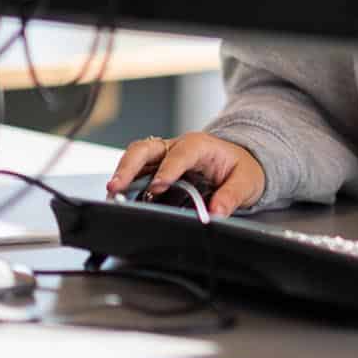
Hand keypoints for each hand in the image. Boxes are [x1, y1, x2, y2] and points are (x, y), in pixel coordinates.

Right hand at [107, 131, 264, 217]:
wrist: (239, 165)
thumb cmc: (242, 169)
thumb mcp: (246, 182)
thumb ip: (231, 196)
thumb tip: (215, 212)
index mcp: (199, 145)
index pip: (180, 154)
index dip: (167, 169)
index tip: (157, 187)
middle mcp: (176, 148)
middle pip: (145, 149)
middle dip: (128, 166)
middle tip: (116, 187)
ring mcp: (162, 159)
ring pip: (135, 159)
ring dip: (121, 176)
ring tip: (111, 197)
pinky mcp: (155, 171)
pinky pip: (136, 174)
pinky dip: (125, 186)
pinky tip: (119, 201)